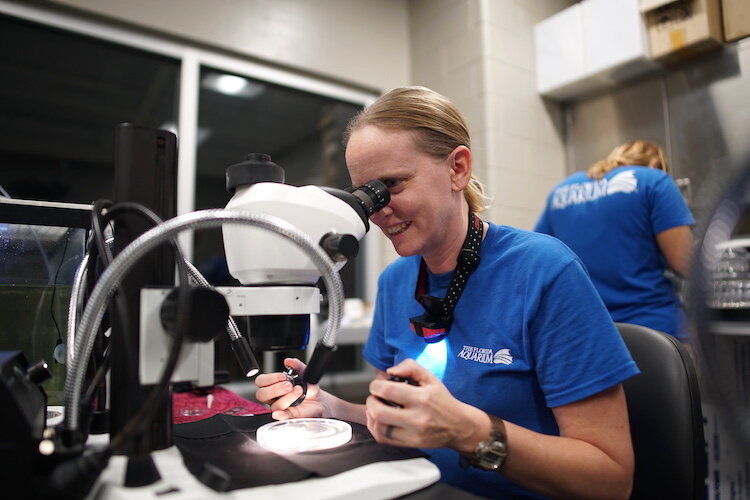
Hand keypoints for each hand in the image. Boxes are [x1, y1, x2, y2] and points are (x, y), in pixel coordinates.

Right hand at [254, 357, 326, 420]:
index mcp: (273, 384)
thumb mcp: (305, 373)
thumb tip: (289, 361)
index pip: (261, 381)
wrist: (319, 400)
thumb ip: (297, 365)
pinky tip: (282, 412)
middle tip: (289, 385)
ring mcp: (279, 407)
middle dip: (275, 389)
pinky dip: (281, 414)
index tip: (283, 376)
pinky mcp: (287, 416)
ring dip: (286, 398)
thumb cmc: (307, 387)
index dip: (269, 378)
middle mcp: (273, 397)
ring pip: (274, 405)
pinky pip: (281, 417)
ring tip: (299, 391)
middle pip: (262, 394)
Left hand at [366, 359, 484, 450]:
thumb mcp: (431, 378)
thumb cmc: (443, 400)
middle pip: (379, 411)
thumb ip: (410, 367)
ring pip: (379, 427)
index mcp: (422, 398)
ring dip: (371, 415)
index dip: (376, 386)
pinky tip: (378, 420)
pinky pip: (384, 439)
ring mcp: (413, 433)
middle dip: (371, 401)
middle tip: (375, 397)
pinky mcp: (410, 444)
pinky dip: (375, 428)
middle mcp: (417, 417)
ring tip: (376, 408)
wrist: (459, 426)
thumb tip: (390, 371)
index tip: (378, 385)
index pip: (387, 390)